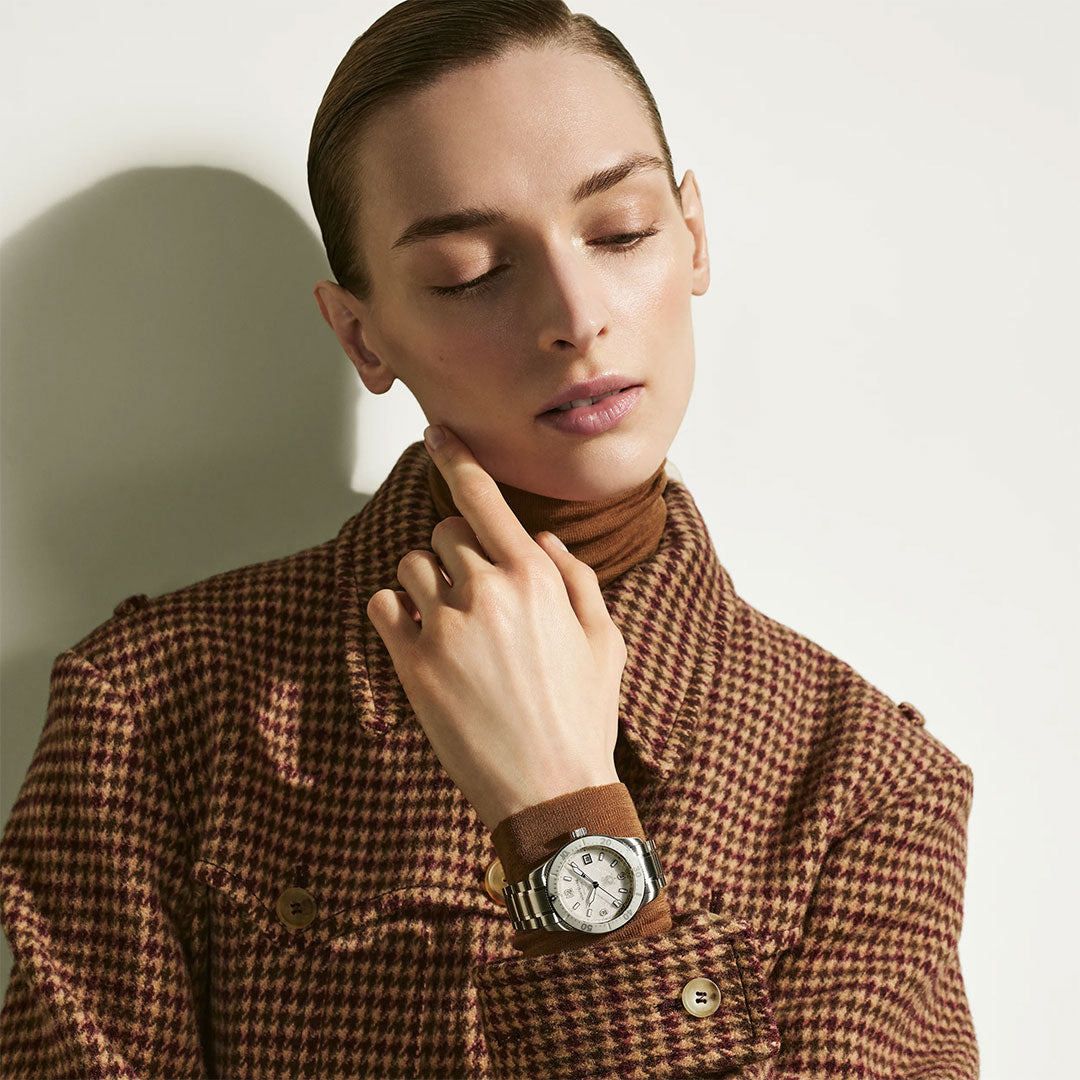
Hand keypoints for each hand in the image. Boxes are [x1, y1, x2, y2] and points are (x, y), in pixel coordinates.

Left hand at [365, 424, 626, 833]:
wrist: (549, 789)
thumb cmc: (582, 715)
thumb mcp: (605, 640)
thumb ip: (576, 578)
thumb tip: (540, 539)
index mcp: (535, 579)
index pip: (484, 499)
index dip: (458, 459)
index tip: (437, 435)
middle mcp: (486, 592)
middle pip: (445, 531)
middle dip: (457, 549)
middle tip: (476, 590)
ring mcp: (444, 628)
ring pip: (411, 565)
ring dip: (427, 581)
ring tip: (452, 620)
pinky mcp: (412, 664)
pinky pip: (382, 604)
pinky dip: (395, 610)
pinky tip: (421, 635)